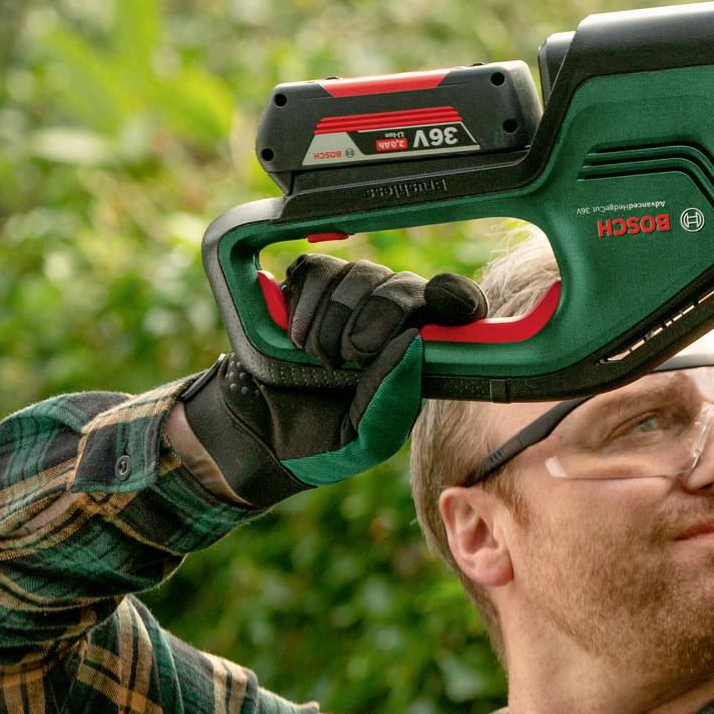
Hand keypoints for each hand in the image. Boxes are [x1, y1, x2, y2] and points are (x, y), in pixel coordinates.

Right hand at [179, 253, 485, 506]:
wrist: (256, 435)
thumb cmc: (322, 443)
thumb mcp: (365, 440)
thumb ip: (394, 401)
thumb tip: (412, 343)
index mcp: (417, 353)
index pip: (456, 307)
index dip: (455, 297)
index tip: (439, 304)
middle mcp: (391, 317)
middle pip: (403, 285)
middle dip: (377, 319)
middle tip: (351, 358)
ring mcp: (350, 298)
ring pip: (359, 274)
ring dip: (334, 321)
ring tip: (319, 359)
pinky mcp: (307, 287)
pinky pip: (317, 270)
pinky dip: (305, 304)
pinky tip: (297, 338)